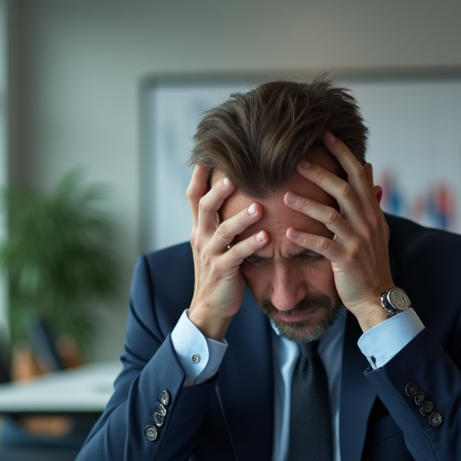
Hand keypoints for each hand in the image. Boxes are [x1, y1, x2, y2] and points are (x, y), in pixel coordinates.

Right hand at [186, 165, 268, 339]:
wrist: (211, 306)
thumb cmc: (219, 270)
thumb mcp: (213, 242)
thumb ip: (219, 220)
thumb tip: (230, 192)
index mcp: (200, 228)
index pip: (194, 196)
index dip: (199, 175)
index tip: (208, 154)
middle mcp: (201, 237)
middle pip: (205, 207)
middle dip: (219, 190)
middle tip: (234, 174)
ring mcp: (210, 254)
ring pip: (223, 231)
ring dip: (241, 217)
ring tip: (259, 207)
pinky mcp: (223, 271)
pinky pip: (237, 255)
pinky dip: (251, 245)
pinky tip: (266, 237)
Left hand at [284, 133, 394, 331]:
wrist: (377, 294)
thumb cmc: (371, 259)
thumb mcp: (376, 225)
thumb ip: (369, 197)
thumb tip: (368, 167)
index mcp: (371, 211)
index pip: (358, 175)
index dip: (343, 154)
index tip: (326, 136)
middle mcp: (367, 222)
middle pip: (343, 190)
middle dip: (321, 173)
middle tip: (298, 161)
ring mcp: (357, 241)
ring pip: (331, 215)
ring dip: (307, 204)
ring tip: (285, 196)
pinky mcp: (346, 260)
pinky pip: (324, 245)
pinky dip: (306, 238)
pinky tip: (289, 233)